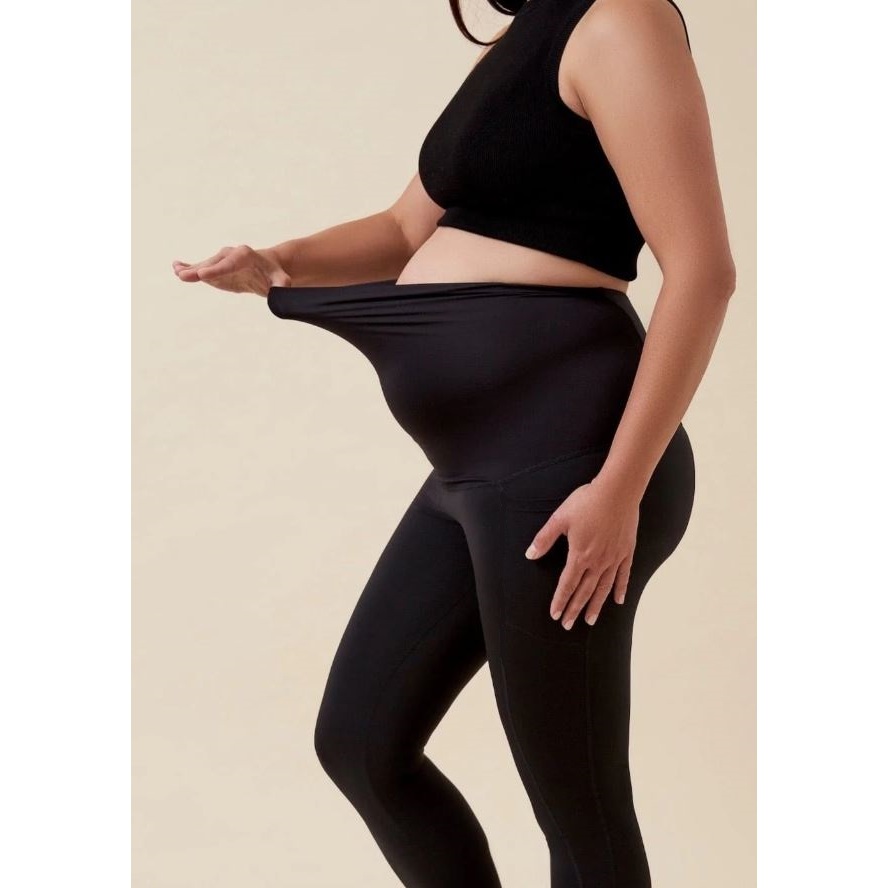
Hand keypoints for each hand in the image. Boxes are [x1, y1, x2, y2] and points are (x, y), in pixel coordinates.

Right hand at [172, 245, 290, 295]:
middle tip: (183, 276)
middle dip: (199, 270)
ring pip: (204, 266)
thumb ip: (282, 283)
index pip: (230, 263)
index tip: (204, 275)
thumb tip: (282, 289)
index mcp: (245, 255)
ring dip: (190, 270)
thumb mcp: (281, 279)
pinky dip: (189, 268)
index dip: (217, 270)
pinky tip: (176, 267)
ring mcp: (220, 260)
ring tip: (177, 272)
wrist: (268, 268)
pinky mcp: (215, 269)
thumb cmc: (274, 274)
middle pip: (213, 264)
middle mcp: (230, 254)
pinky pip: (201, 268)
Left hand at [524, 477, 639, 629]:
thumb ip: (545, 538)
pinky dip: (620, 589)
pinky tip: (618, 601)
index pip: (567, 584)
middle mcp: (598, 562)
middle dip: (575, 609)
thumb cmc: (587, 502)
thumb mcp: (560, 518)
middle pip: (585, 591)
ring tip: (591, 620)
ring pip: (604, 588)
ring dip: (596, 605)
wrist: (618, 491)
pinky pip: (624, 575)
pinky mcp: (627, 551)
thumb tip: (530, 554)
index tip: (555, 615)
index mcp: (579, 555)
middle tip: (568, 625)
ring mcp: (614, 558)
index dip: (560, 600)